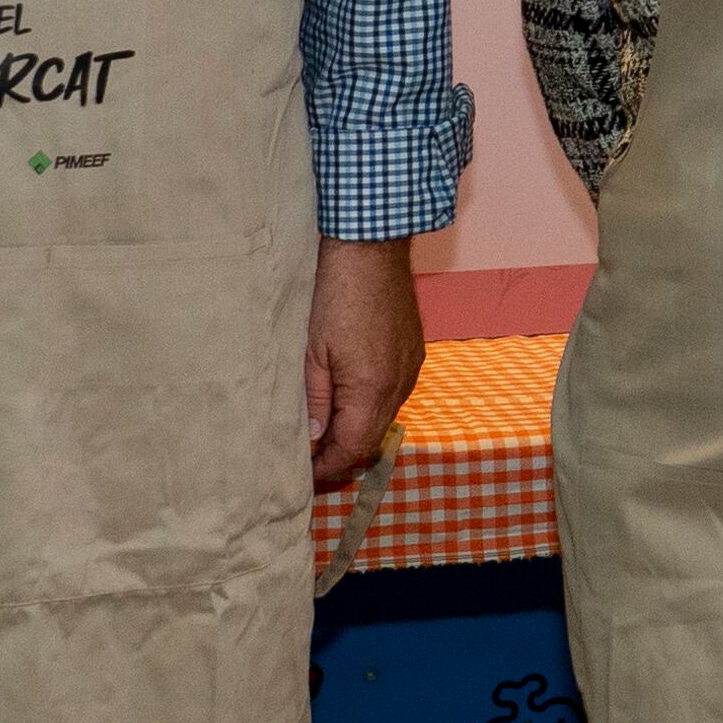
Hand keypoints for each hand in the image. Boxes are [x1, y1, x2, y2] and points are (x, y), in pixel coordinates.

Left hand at [305, 239, 422, 486]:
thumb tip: (316, 438)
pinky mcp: (414, 352)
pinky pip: (395, 392)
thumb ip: (316, 400)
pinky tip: (351, 395)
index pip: (352, 448)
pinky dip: (372, 404)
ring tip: (327, 426)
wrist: (371, 249)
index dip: (329, 466)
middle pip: (372, 437)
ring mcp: (411, 368)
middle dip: (344, 451)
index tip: (307, 473)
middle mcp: (399, 385)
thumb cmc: (336, 295)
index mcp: (372, 389)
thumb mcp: (313, 352)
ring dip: (358, 427)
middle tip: (313, 455)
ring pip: (385, 416)